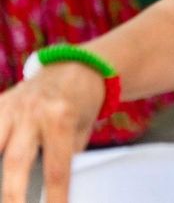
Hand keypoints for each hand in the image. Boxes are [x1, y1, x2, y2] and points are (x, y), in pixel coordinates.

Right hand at [0, 65, 103, 202]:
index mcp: (61, 119)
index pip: (56, 168)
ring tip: (2, 193)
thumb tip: (48, 189)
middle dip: (12, 196)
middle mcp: (33, 112)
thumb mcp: (81, 129)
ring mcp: (12, 106)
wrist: (76, 67)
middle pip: (16, 161)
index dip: (54, 197)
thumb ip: (64, 155)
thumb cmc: (81, 103)